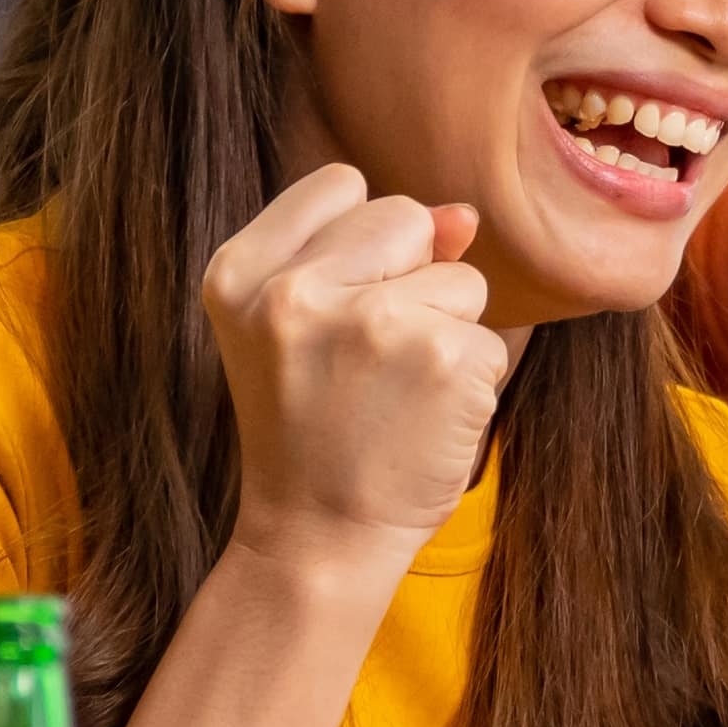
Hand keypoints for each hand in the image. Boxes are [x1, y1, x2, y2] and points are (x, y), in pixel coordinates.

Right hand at [206, 165, 506, 558]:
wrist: (317, 543)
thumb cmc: (312, 432)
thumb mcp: (302, 329)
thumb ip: (368, 254)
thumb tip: (464, 216)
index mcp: (238, 273)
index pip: (339, 183)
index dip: (359, 244)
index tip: (333, 313)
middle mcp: (294, 291)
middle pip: (404, 215)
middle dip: (408, 278)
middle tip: (364, 364)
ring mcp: (372, 322)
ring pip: (460, 278)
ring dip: (445, 332)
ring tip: (393, 396)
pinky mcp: (442, 358)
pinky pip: (489, 338)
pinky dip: (471, 382)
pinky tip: (424, 424)